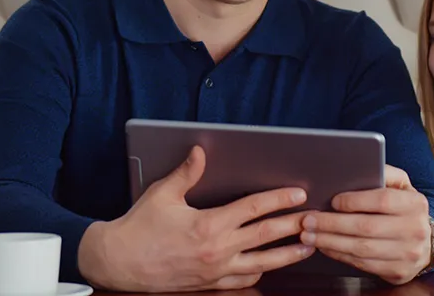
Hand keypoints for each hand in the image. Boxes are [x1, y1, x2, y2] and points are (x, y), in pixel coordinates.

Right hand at [77, 146, 314, 291]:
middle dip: (293, 225)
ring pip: (262, 263)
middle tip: (314, 219)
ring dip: (287, 255)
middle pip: (266, 235)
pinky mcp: (210, 285)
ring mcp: (216, 271)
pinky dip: (260, 273)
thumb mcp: (163, 194)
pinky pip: (244, 281)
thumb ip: (186, 173)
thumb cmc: (139, 228)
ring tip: (307, 247)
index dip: (280, 199)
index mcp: (209, 225)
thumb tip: (200, 151)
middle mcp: (218, 250)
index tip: (298, 194)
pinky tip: (270, 267)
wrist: (118, 264)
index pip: (254, 208)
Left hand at [300, 164, 430, 284]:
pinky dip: (340, 255)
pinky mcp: (398, 272)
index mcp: (415, 203)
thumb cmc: (405, 209)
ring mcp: (408, 254)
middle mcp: (415, 229)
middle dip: (332, 223)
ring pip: (361, 249)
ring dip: (330, 241)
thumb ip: (384, 174)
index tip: (333, 201)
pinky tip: (325, 246)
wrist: (426, 243)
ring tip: (310, 234)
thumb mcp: (402, 186)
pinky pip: (363, 265)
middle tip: (309, 220)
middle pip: (366, 227)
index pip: (382, 200)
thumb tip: (357, 167)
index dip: (355, 201)